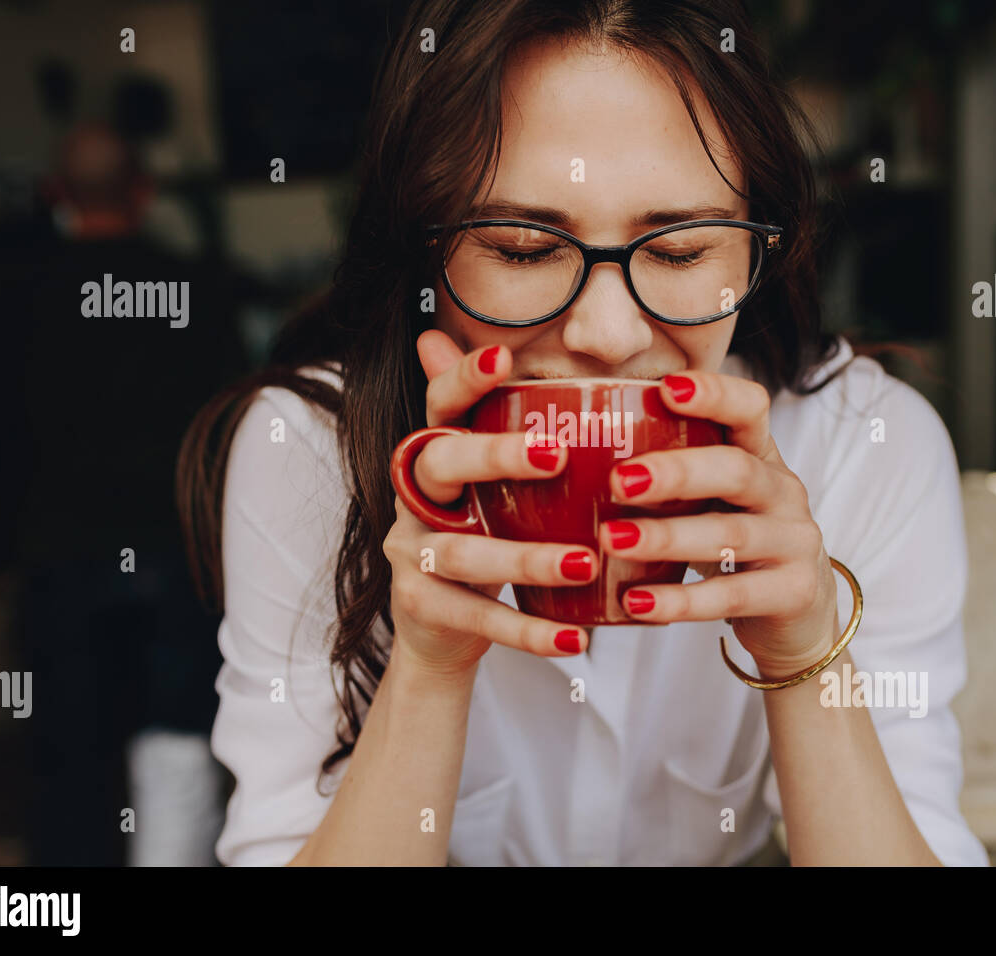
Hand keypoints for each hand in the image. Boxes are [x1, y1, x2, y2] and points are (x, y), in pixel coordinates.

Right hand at [382, 329, 594, 678]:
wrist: (440, 632)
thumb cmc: (482, 539)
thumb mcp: (492, 487)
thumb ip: (507, 432)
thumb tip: (516, 356)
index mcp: (435, 458)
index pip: (441, 407)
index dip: (464, 379)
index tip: (506, 355)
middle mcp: (414, 498)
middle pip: (441, 463)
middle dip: (496, 455)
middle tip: (558, 455)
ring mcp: (410, 553)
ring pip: (465, 552)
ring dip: (527, 559)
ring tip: (586, 563)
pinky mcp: (421, 606)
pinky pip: (477, 618)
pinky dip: (528, 631)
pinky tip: (574, 639)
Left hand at [597, 371, 839, 677]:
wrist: (799, 612)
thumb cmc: (734, 542)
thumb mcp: (713, 500)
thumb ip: (667, 475)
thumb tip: (567, 448)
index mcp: (761, 456)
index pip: (750, 408)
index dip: (715, 394)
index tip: (666, 388)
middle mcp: (783, 492)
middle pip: (736, 470)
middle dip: (676, 472)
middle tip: (618, 480)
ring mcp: (794, 542)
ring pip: (730, 534)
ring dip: (667, 537)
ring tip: (611, 540)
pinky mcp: (793, 593)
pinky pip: (731, 596)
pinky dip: (681, 601)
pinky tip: (636, 603)